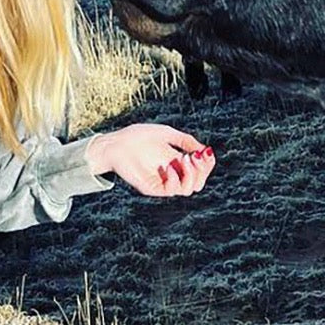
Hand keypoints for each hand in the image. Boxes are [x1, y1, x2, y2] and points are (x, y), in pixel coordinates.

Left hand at [84, 123, 215, 196]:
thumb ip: (185, 140)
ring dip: (191, 174)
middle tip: (194, 156)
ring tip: (183, 158)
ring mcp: (163, 182)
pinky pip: (171, 191)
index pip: (200, 170)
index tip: (205, 152)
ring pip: (188, 189)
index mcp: (177, 162)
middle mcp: (172, 174)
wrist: (116, 144)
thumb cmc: (138, 137)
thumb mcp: (167, 134)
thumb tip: (204, 149)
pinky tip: (170, 167)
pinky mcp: (152, 188)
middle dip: (202, 170)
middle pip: (198, 182)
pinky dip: (175, 179)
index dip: (208, 164)